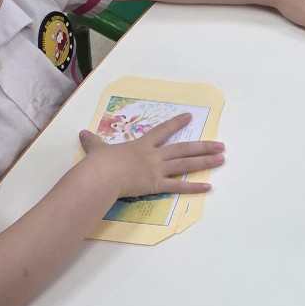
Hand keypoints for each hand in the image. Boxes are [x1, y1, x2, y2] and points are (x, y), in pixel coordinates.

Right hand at [78, 113, 224, 198]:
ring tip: (222, 159)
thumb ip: (93, 142)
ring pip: (186, 164)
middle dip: (203, 146)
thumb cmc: (99, 162)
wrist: (101, 175)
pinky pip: (178, 186)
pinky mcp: (156, 185)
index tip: (189, 117)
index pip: (162, 131)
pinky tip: (208, 187)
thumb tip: (82, 134)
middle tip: (221, 144)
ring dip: (205, 162)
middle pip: (183, 149)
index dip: (176, 123)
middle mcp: (154, 156)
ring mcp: (157, 170)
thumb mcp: (96, 149)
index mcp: (141, 145)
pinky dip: (194, 188)